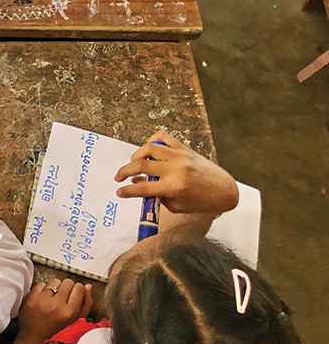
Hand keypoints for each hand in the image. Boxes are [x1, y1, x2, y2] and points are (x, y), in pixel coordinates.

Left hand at [16, 278, 92, 343]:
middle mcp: (56, 305)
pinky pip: (42, 283)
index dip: (78, 289)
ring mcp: (43, 300)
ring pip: (55, 281)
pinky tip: (43, 298)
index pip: (79, 288)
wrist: (33, 336)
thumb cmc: (55, 330)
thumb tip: (88, 286)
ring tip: (53, 298)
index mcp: (69, 312)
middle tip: (63, 296)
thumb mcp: (74, 321)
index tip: (75, 293)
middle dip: (67, 287)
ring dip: (55, 287)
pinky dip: (43, 289)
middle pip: (68, 282)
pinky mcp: (32, 297)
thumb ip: (85, 304)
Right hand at [114, 131, 238, 213]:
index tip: (118, 191)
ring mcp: (180, 156)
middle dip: (125, 171)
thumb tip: (139, 184)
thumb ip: (157, 195)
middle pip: (141, 165)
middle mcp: (176, 169)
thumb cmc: (203, 202)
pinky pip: (163, 138)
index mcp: (175, 186)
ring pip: (149, 148)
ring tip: (134, 164)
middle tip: (119, 177)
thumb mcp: (178, 205)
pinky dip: (152, 142)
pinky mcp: (184, 148)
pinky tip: (150, 151)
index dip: (127, 191)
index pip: (144, 188)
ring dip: (136, 156)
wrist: (224, 190)